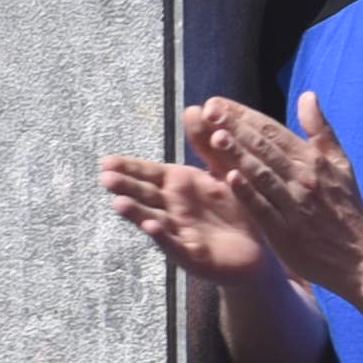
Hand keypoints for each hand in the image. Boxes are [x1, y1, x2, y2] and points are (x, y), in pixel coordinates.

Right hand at [97, 140, 273, 288]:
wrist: (257, 251)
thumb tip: (193, 108)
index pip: (149, 174)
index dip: (128, 168)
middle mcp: (174, 208)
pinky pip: (175, 245)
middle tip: (105, 179)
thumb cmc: (236, 210)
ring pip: (153, 219)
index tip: (105, 161)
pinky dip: (162, 237)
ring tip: (119, 204)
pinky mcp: (192, 255)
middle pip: (145, 195)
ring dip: (136, 213)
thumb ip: (207, 143)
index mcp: (179, 186)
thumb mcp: (223, 170)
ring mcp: (179, 231)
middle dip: (125, 187)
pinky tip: (151, 228)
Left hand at [177, 93, 362, 293]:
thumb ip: (321, 130)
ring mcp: (294, 204)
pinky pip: (263, 208)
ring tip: (215, 137)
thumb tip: (308, 95)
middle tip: (208, 110)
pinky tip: (229, 178)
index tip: (216, 103)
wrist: (359, 256)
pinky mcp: (285, 231)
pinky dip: (248, 193)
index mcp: (314, 160)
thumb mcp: (341, 165)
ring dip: (239, 155)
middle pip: (264, 148)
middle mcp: (303, 178)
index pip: (272, 131)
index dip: (243, 115)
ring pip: (261, 174)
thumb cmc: (346, 208)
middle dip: (235, 127)